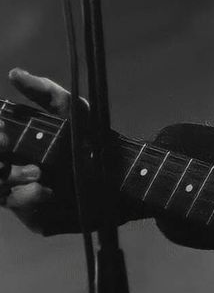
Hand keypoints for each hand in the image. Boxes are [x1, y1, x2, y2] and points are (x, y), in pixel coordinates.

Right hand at [0, 68, 77, 234]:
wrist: (122, 170)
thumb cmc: (92, 134)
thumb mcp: (70, 107)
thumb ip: (42, 91)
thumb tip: (14, 73)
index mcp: (17, 146)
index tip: (5, 134)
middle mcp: (14, 172)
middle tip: (8, 153)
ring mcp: (23, 198)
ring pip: (0, 193)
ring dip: (15, 180)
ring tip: (38, 173)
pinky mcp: (36, 219)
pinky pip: (23, 212)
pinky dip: (31, 200)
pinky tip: (47, 191)